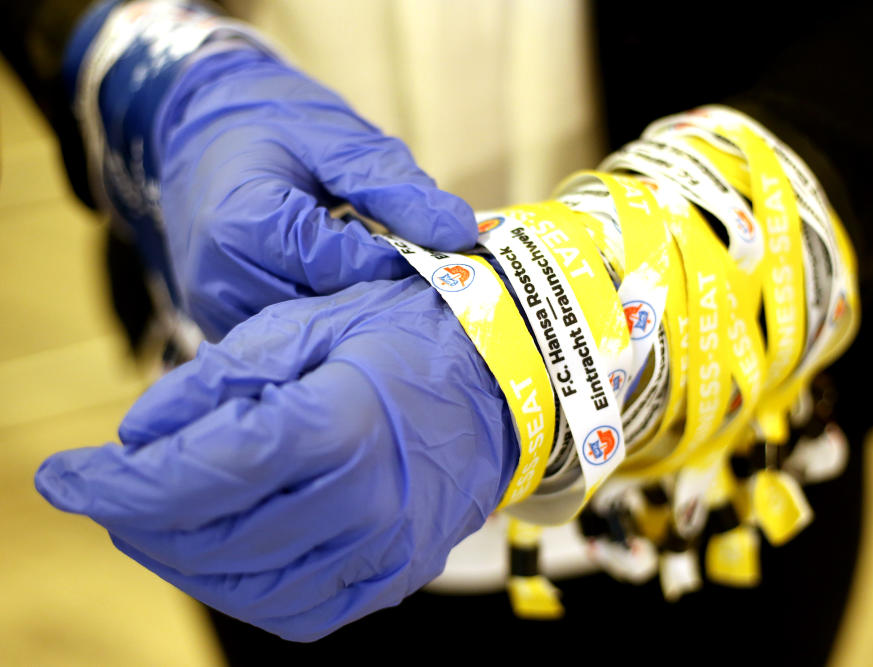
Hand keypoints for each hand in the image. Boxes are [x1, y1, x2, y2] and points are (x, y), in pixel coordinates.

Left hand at [35, 277, 515, 640]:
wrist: (505, 379)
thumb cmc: (409, 336)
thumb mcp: (312, 324)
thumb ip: (220, 377)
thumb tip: (139, 434)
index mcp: (340, 423)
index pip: (201, 472)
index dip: (117, 484)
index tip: (60, 478)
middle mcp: (365, 501)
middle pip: (213, 534)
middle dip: (137, 518)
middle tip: (106, 490)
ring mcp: (385, 550)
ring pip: (246, 584)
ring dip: (179, 557)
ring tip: (153, 519)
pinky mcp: (395, 576)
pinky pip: (299, 610)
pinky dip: (240, 589)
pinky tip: (219, 553)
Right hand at [67, 0, 476, 339]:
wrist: (199, 125)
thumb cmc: (269, 121)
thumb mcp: (338, 139)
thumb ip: (397, 188)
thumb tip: (460, 233)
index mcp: (244, 224)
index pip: (343, 266)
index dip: (396, 259)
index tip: (437, 249)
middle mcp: (222, 279)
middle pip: (326, 309)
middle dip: (381, 292)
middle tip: (428, 273)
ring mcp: (219, 309)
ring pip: (311, 331)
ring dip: (355, 309)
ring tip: (389, 278)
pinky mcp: (224, 322)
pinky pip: (289, 333)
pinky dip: (326, 314)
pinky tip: (353, 288)